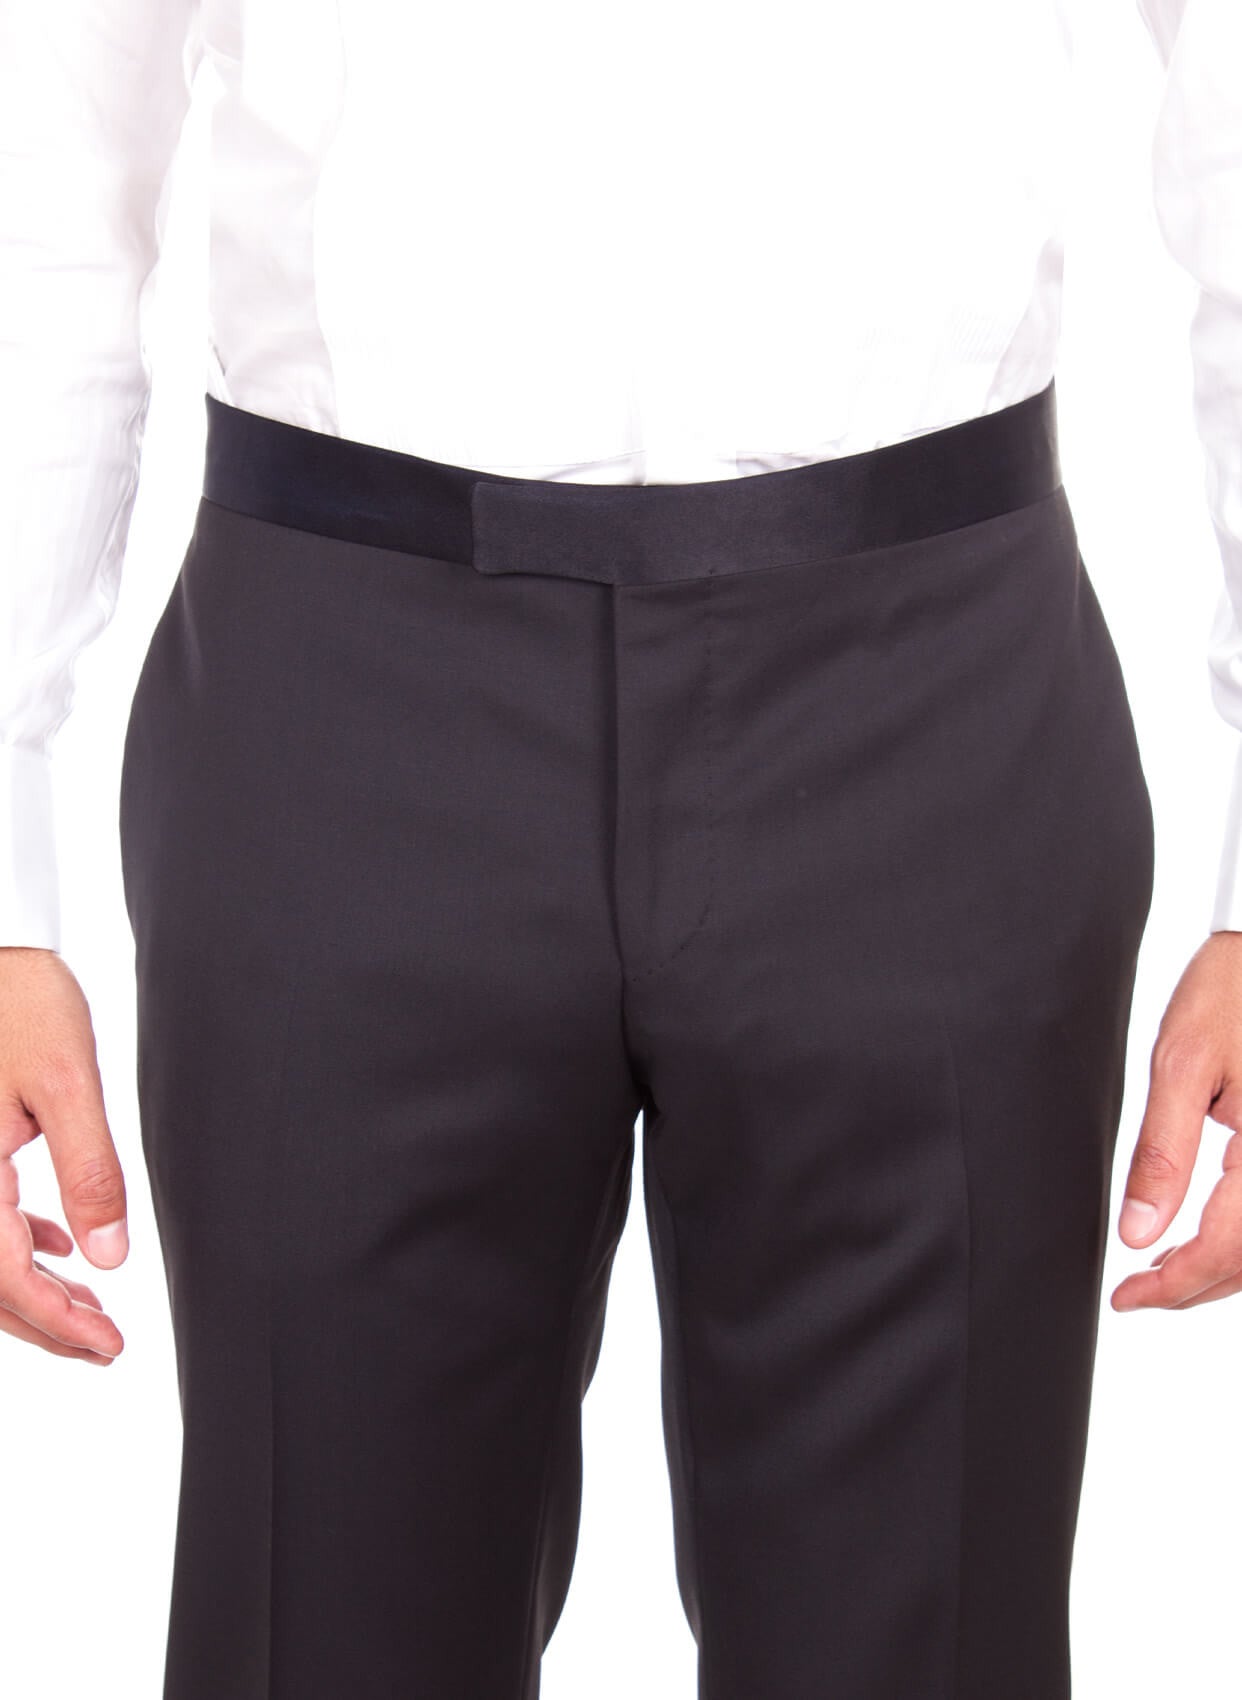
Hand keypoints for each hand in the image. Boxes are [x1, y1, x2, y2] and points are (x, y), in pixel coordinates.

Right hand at [0, 946, 126, 1362]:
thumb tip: (108, 1257)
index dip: (57, 1323)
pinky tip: (59, 1248)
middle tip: (106, 1346)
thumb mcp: (66, 1082)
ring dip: (31, 1292)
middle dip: (45, 1322)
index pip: (4, 1279)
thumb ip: (89, 1171)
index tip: (108, 1346)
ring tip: (92, 1309)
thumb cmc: (19, 1000)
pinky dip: (18, 1248)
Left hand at [1111, 929, 1241, 1311]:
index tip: (1128, 1298)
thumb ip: (1162, 1152)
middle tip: (1137, 1293)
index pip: (1226, 1249)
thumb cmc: (1235, 988)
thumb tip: (1139, 1231)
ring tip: (1164, 1271)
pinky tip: (1207, 1236)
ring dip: (1224, 1269)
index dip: (1175, 1287)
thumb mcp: (1182, 1062)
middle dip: (1195, 1287)